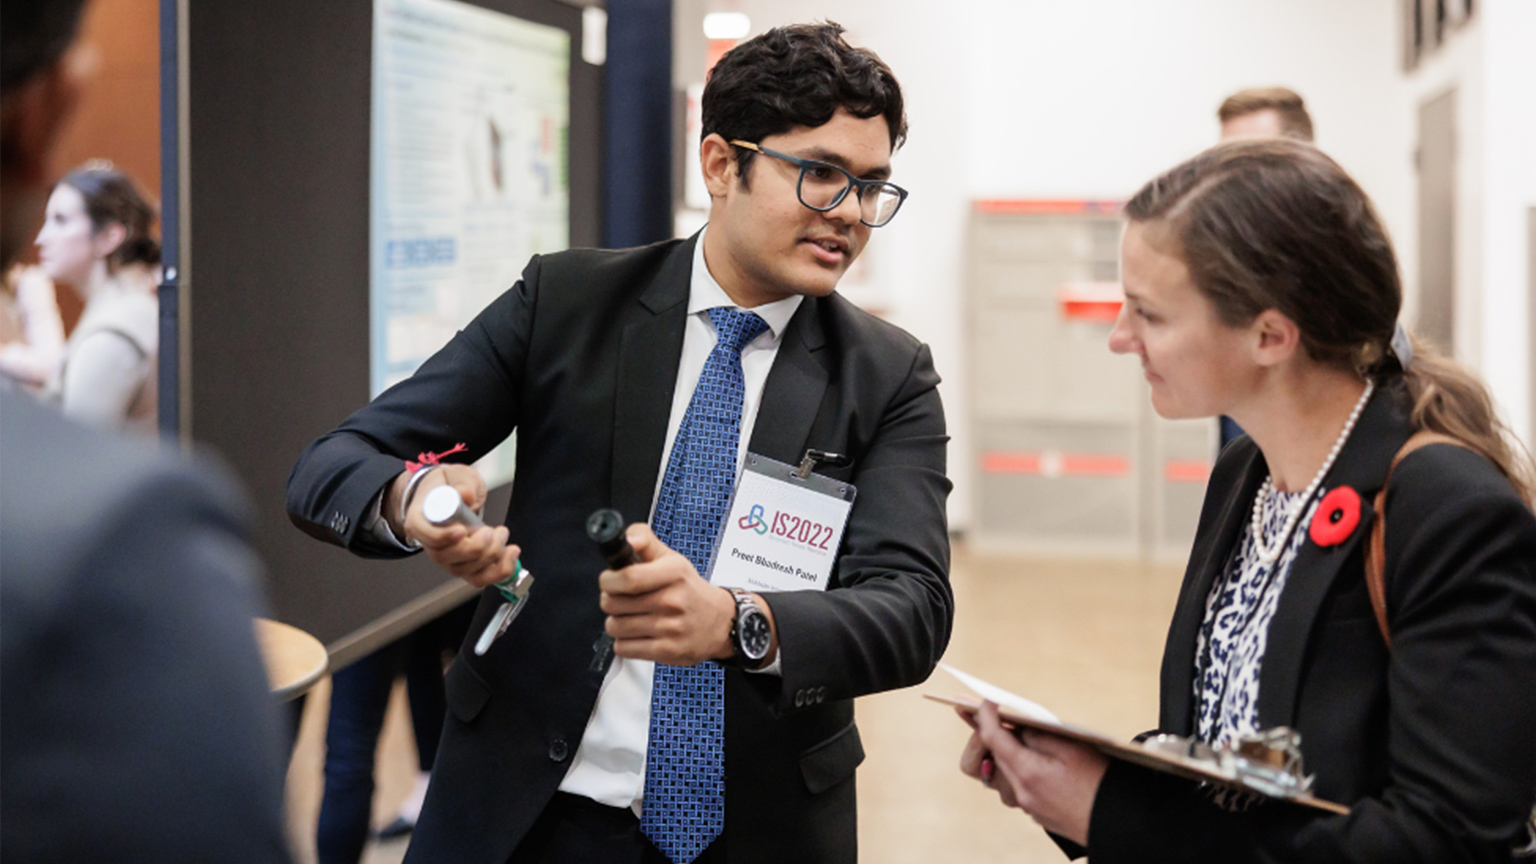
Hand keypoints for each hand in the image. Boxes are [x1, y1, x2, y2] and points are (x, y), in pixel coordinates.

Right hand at [386, 464, 518, 586]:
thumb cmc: (448, 486)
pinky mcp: (466, 566)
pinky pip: (481, 578)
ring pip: (466, 571)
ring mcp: (448, 559)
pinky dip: (500, 570)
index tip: (461, 530)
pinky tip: (511, 553)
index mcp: (420, 522)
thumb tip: (467, 495)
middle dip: (476, 547)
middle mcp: (431, 546)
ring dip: (492, 556)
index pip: (426, 537)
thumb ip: (461, 483)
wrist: (449, 495)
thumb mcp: (453, 476)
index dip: (443, 537)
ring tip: (502, 534)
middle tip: (491, 529)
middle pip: (447, 558)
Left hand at [598, 523, 743, 665]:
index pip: (628, 578)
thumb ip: (645, 541)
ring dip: (616, 623)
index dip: (609, 580)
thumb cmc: (689, 590)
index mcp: (673, 573)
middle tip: (621, 599)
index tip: (609, 580)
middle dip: (610, 601)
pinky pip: (624, 648)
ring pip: (615, 627)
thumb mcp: (671, 559)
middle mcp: (672, 601)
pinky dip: (624, 642)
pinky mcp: (666, 651)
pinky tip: (637, 634)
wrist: (719, 622)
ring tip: (630, 617)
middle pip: (614, 604)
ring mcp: (670, 628)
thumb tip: (627, 538)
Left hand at [960, 701, 1108, 846]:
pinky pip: (1020, 786)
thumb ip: (1040, 735)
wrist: (1118, 826)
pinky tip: (1040, 762)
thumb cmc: (1101, 784)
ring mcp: (1029, 805)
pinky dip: (1023, 770)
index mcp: (1028, 772)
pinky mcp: (1038, 813)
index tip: (987, 700)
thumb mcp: (1074, 749)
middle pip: (996, 755)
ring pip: (1006, 772)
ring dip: (1010, 753)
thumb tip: (1018, 728)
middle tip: (1004, 715)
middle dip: (996, 733)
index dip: (986, 716)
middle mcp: (1022, 792)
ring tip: (1024, 737)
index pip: (993, 738)